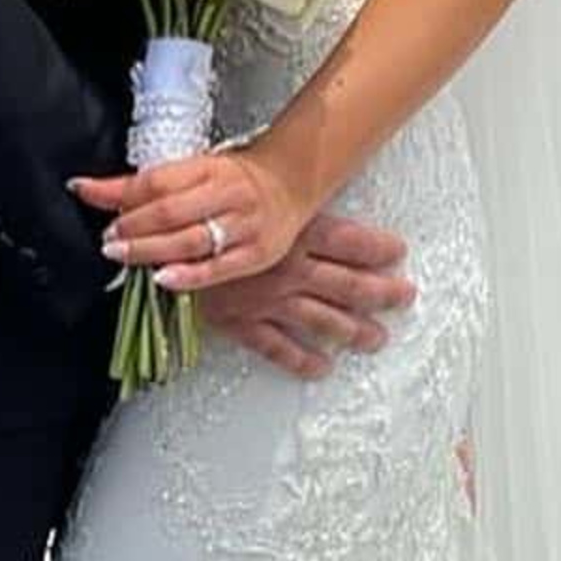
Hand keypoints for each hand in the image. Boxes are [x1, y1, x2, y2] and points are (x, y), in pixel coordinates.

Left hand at [73, 142, 312, 290]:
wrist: (290, 184)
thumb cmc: (233, 180)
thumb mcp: (189, 171)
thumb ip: (139, 185)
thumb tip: (86, 188)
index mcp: (208, 168)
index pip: (158, 181)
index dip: (122, 195)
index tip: (96, 203)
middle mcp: (228, 194)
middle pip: (171, 212)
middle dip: (133, 227)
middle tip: (109, 239)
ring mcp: (245, 226)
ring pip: (191, 241)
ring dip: (151, 250)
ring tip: (123, 254)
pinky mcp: (257, 254)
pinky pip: (218, 268)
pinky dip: (188, 276)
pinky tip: (164, 278)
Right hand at [195, 215, 415, 379]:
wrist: (157, 245)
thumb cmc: (198, 211)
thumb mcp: (238, 193)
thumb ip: (272, 200)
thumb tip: (299, 194)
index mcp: (292, 233)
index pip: (348, 242)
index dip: (377, 248)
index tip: (397, 252)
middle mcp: (289, 269)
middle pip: (349, 284)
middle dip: (381, 293)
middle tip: (404, 297)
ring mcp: (269, 301)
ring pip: (324, 320)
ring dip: (354, 331)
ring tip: (376, 338)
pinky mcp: (244, 324)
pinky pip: (280, 348)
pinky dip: (302, 360)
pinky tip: (321, 367)